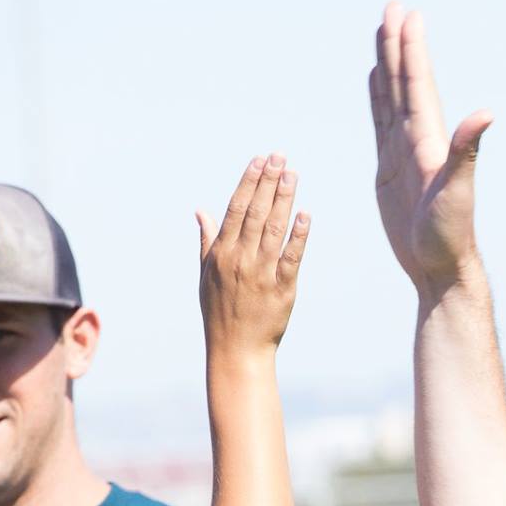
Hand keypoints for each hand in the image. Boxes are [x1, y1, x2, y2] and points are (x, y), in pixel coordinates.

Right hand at [197, 155, 309, 358]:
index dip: (248, 182)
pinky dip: (298, 236)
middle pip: (256, 212)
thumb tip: (200, 211)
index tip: (259, 160)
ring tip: (292, 174)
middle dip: (268, 181)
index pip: (236, 208)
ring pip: (273, 229)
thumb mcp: (205, 274)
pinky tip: (305, 215)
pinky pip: (291, 258)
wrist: (236, 349)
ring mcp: (260, 273)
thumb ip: (207, 240)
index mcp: (221, 252)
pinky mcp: (282, 289)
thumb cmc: (220, 311)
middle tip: (280, 157)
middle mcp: (239, 258)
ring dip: (283, 199)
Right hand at [371, 2, 493, 295]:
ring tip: (382, 33)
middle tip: (392, 7)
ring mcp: (403, 153)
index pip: (418, 85)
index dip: (412, 49)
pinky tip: (376, 81)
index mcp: (431, 141)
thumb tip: (487, 113)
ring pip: (391, 97)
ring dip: (387, 64)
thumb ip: (467, 151)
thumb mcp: (458, 191)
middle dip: (397, 44)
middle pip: (404, 82)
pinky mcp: (389, 169)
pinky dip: (377, 98)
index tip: (407, 14)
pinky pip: (380, 123)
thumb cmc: (450, 234)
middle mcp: (418, 140)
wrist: (439, 267)